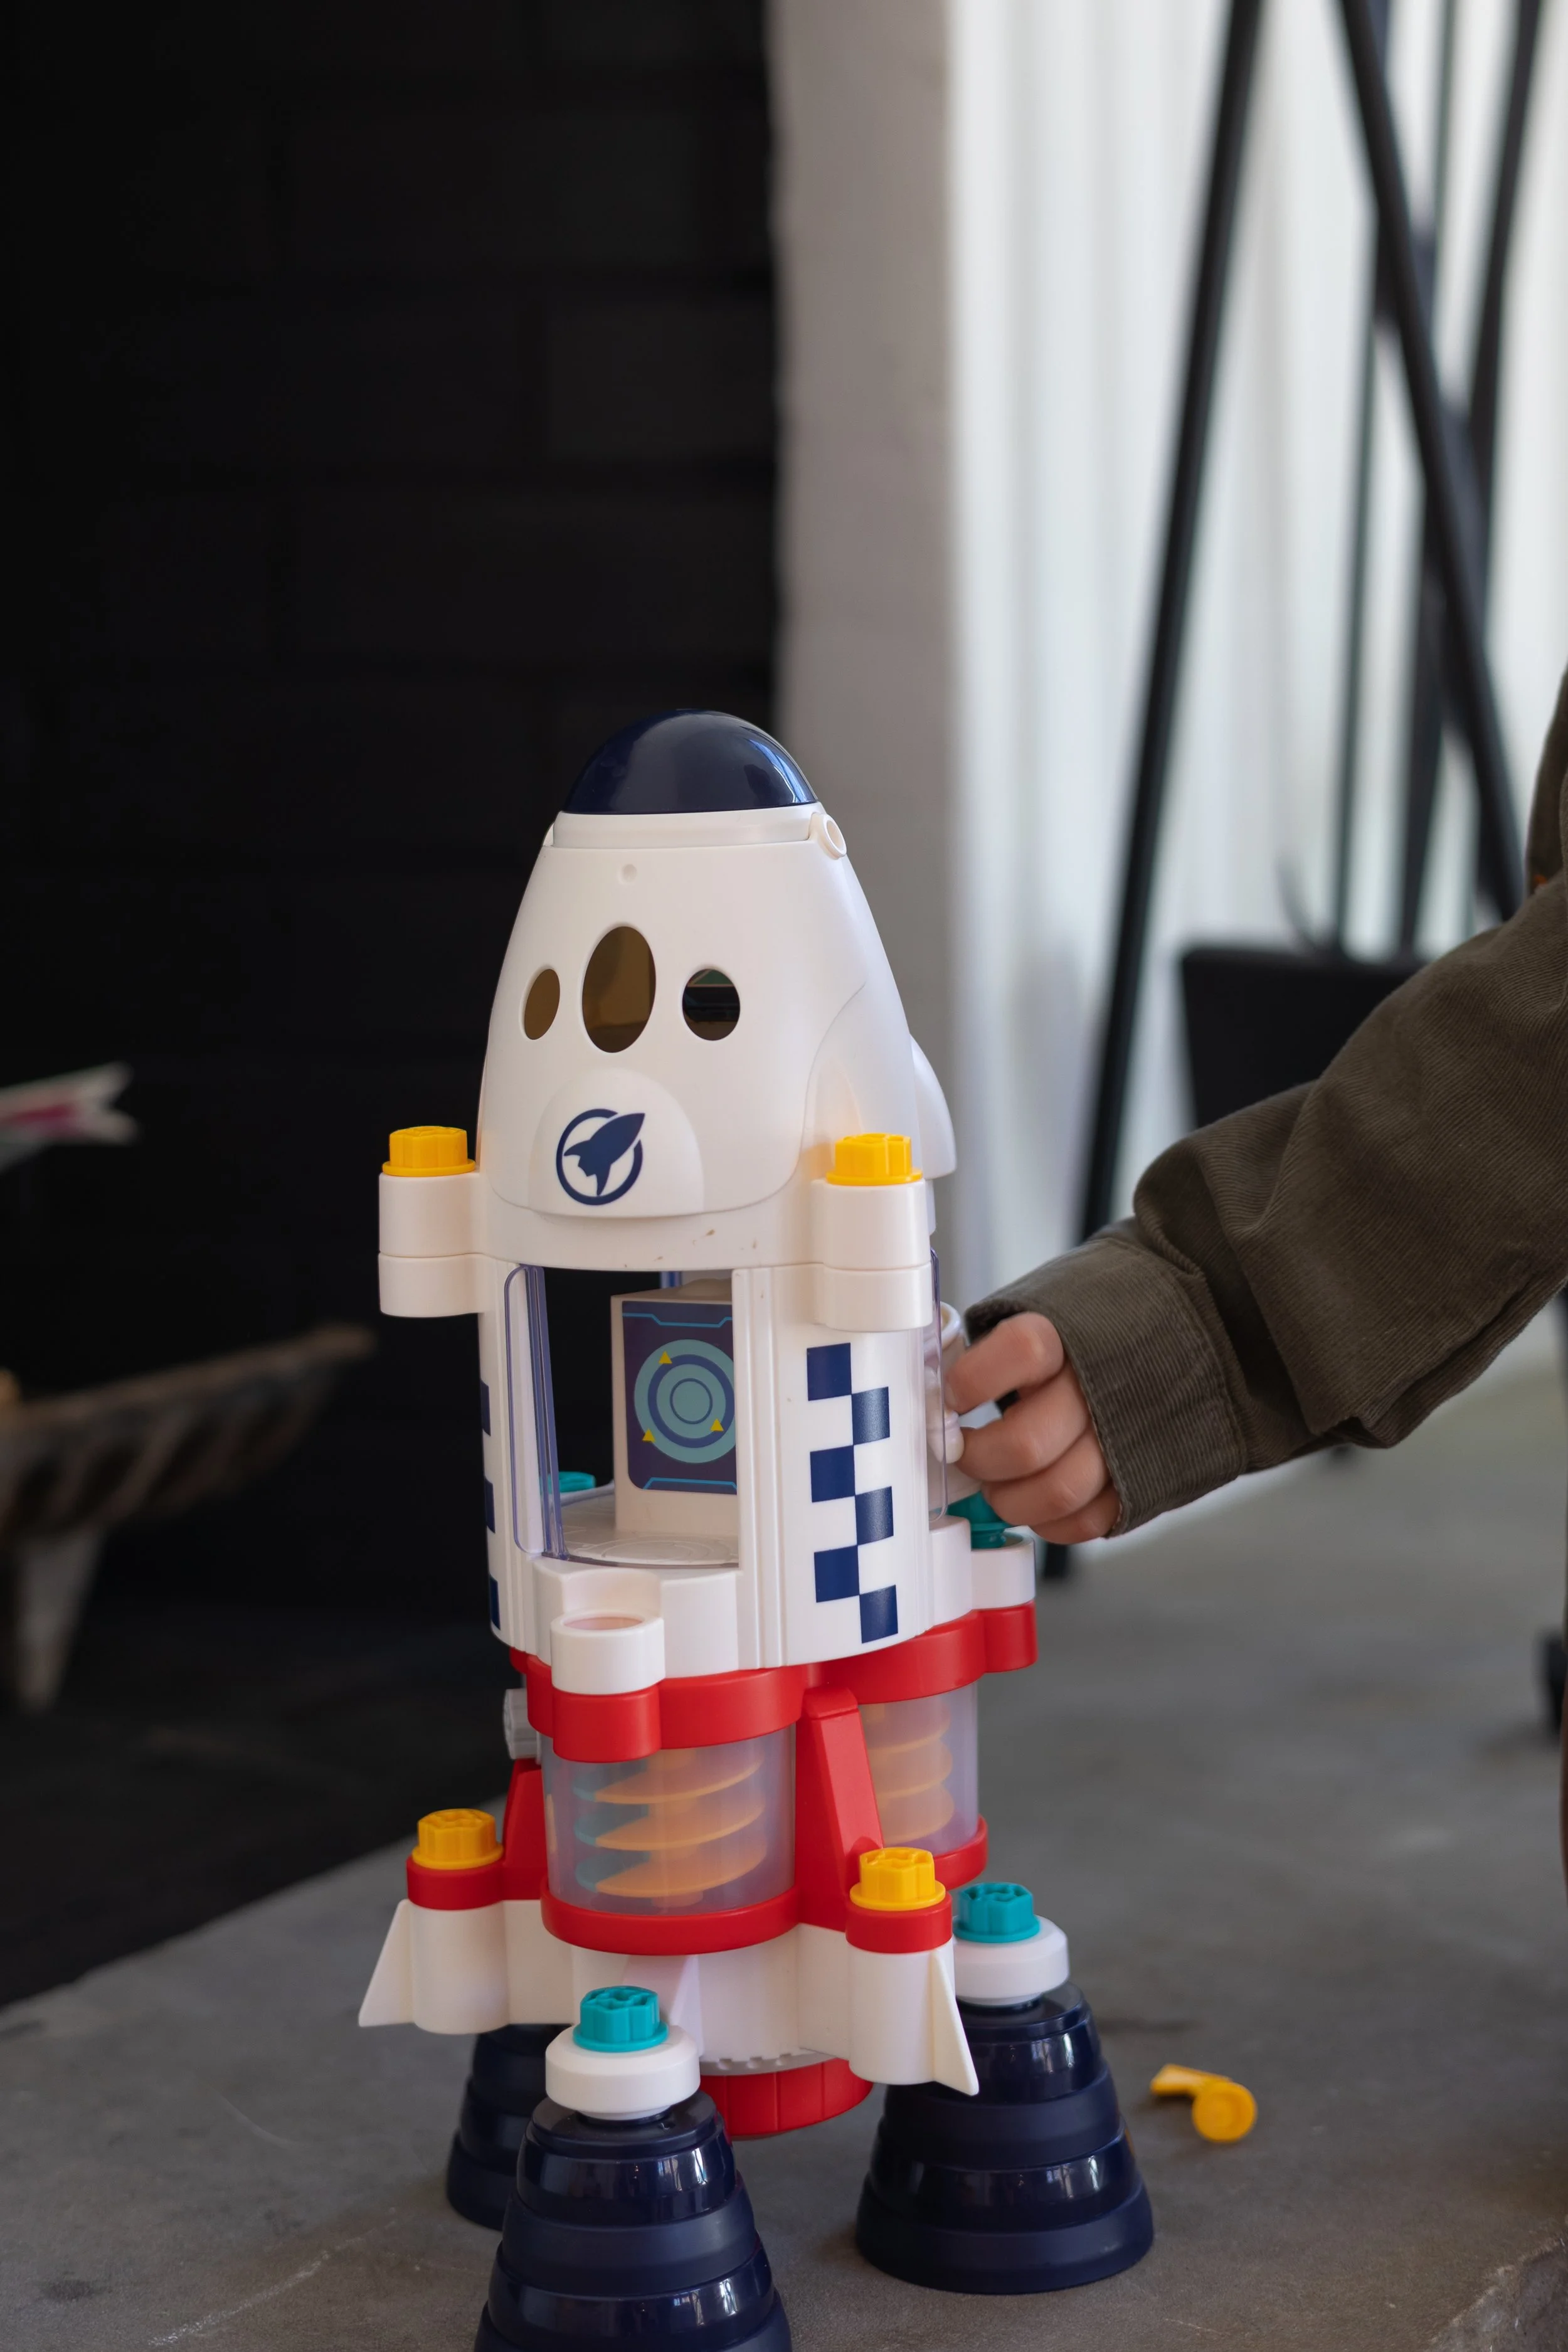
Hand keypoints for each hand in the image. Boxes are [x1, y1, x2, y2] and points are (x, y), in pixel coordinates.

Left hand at [945, 1313, 1118, 1543]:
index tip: (951, 1397)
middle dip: (979, 1459)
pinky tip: (1035, 1498)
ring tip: (998, 1483)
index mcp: (1070, 1334)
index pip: (1022, 1353)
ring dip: (1011, 1499)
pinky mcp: (1139, 1478)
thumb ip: (998, 1343)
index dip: (973, 1382)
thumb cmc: (1093, 1326)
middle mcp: (1101, 1387)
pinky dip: (1049, 1521)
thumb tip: (937, 1378)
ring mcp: (1125, 1437)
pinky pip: (1087, 1520)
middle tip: (964, 1453)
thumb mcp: (1047, 1306)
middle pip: (1027, 1444)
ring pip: (1057, 1492)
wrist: (1182, 1327)